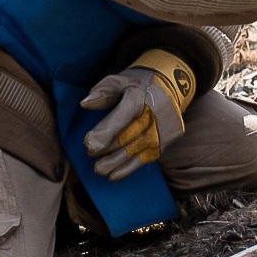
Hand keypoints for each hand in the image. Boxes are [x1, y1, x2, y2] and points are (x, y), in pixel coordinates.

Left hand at [79, 54, 193, 179]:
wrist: (171, 85)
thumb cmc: (138, 84)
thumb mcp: (119, 80)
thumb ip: (102, 91)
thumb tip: (85, 104)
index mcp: (140, 96)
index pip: (122, 116)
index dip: (106, 132)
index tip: (88, 143)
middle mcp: (155, 114)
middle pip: (129, 135)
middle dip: (108, 148)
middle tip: (90, 154)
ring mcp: (163, 129)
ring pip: (137, 150)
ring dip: (116, 162)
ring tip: (99, 169)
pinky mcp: (167, 140)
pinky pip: (147, 157)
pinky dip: (129, 168)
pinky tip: (114, 175)